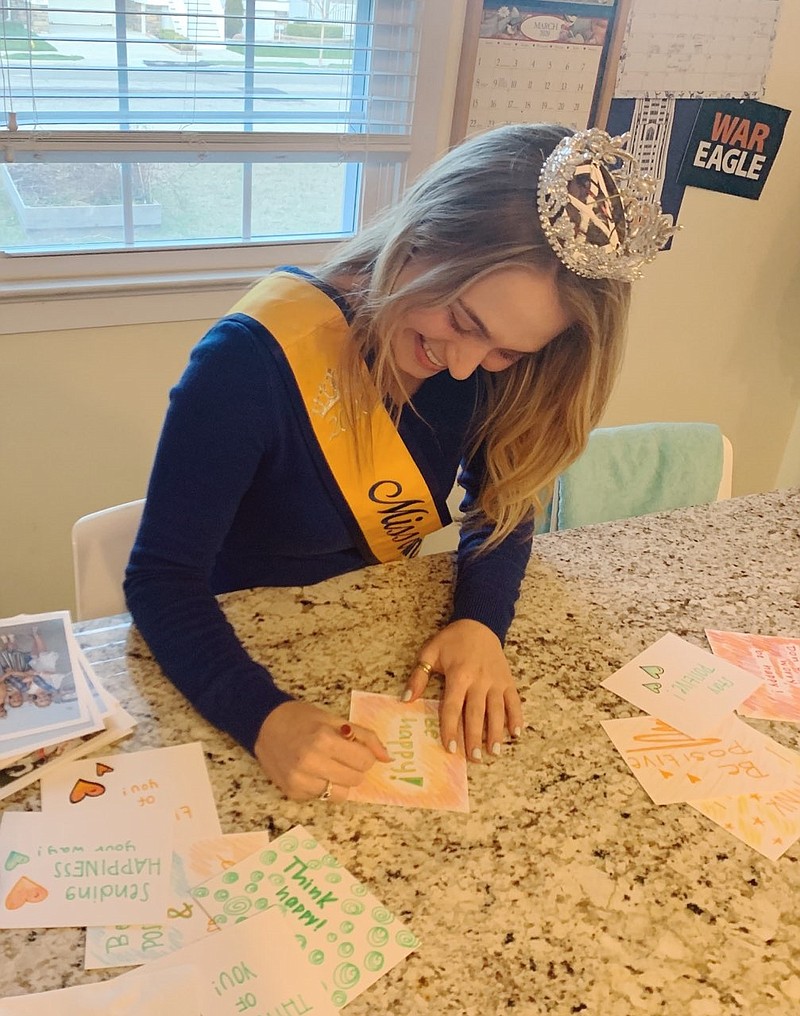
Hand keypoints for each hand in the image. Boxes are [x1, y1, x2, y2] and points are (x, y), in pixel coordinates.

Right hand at [253, 701, 390, 801]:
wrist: (264, 725)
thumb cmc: (302, 718)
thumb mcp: (334, 719)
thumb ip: (364, 736)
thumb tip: (387, 758)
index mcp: (324, 740)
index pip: (364, 761)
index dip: (364, 755)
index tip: (356, 749)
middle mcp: (310, 763)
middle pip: (355, 780)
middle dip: (354, 768)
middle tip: (343, 757)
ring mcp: (300, 781)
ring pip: (340, 795)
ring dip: (340, 781)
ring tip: (328, 765)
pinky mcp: (292, 793)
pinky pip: (322, 798)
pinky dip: (323, 787)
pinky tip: (313, 772)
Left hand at [403, 619, 522, 761]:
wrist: (479, 623)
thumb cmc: (452, 640)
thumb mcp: (430, 652)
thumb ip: (418, 676)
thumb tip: (406, 700)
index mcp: (459, 675)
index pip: (453, 707)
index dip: (451, 728)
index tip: (450, 748)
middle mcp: (479, 681)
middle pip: (476, 713)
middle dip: (474, 737)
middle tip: (473, 758)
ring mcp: (496, 681)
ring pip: (497, 711)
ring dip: (496, 732)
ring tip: (493, 752)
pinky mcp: (508, 680)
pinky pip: (514, 701)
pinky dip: (516, 717)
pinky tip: (515, 733)